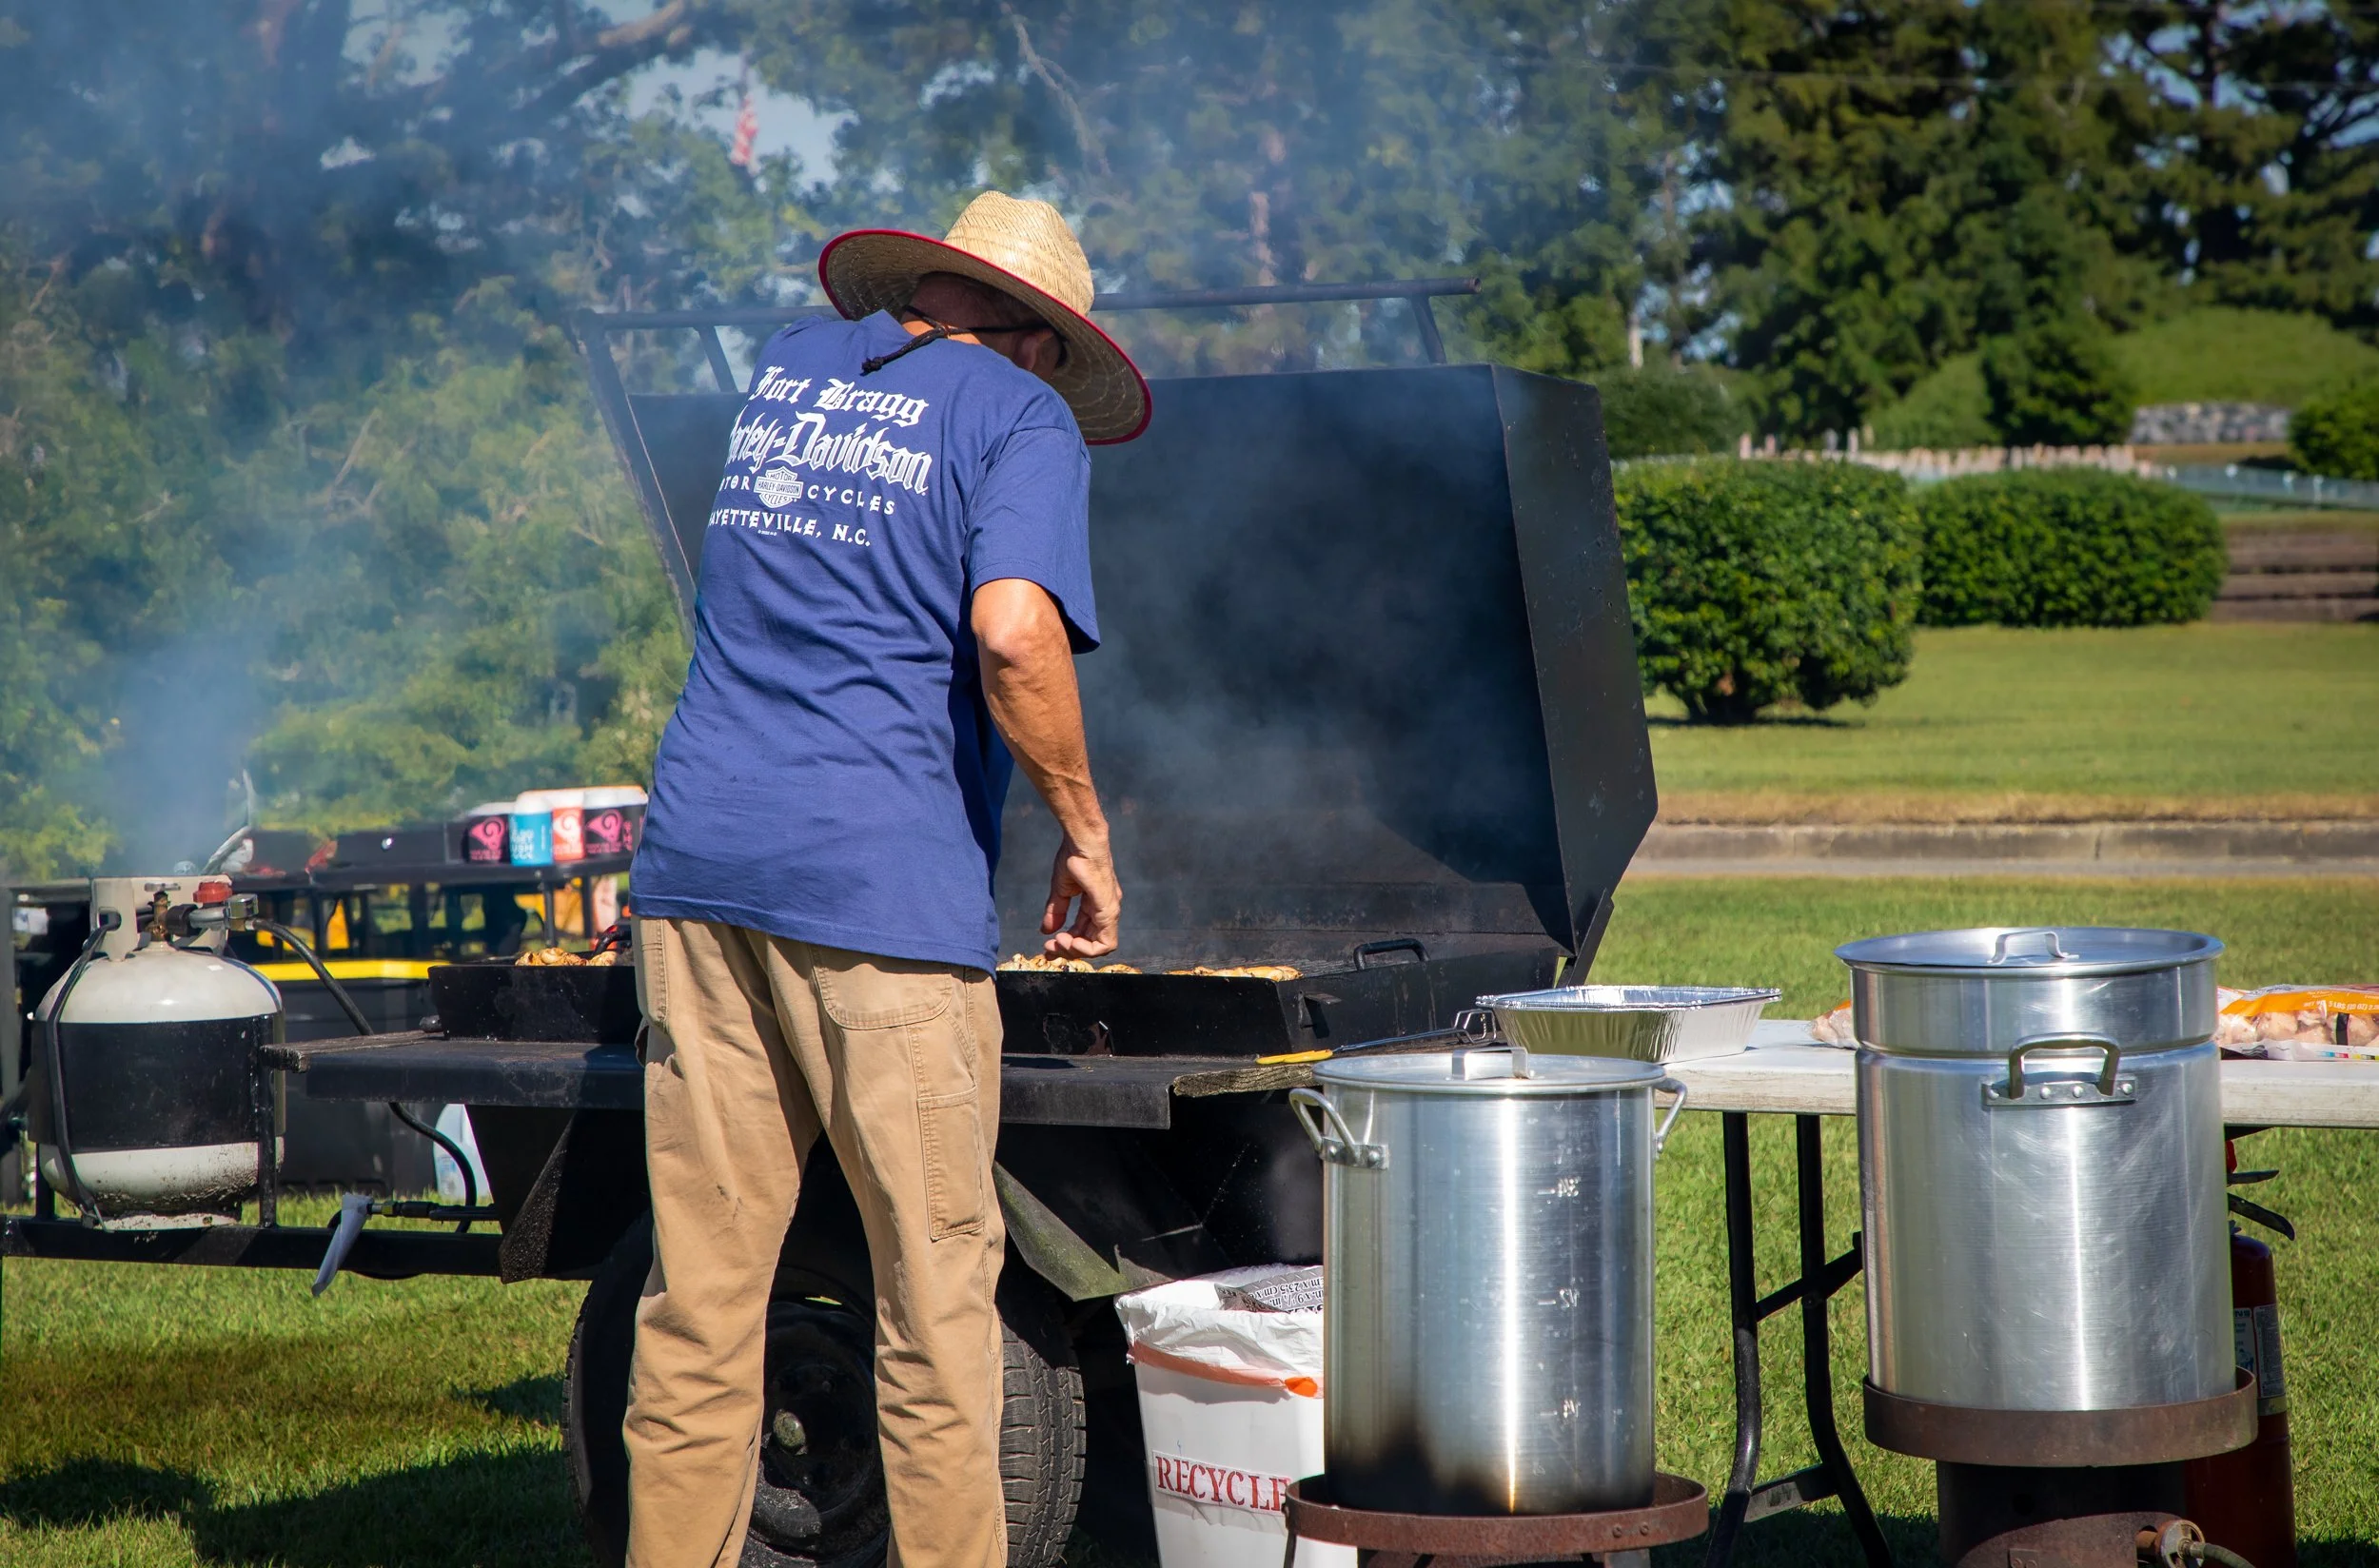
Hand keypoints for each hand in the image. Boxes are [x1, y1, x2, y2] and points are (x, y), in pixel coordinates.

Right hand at [1042, 834, 1120, 957]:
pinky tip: (1069, 941)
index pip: (1084, 933)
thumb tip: (1046, 930)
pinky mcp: (1109, 911)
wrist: (1081, 842)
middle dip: (1068, 950)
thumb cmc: (1074, 857)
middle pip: (1091, 943)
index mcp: (1096, 905)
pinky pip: (1105, 943)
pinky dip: (1086, 948)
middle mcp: (1106, 910)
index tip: (1047, 946)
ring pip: (1099, 947)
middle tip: (1049, 948)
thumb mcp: (1061, 889)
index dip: (1066, 944)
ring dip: (1076, 950)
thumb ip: (1056, 911)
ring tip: (1058, 942)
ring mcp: (1110, 911)